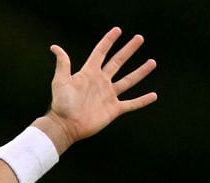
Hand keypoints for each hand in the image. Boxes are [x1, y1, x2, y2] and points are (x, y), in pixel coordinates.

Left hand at [37, 27, 157, 147]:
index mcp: (89, 72)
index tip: (118, 30)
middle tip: (140, 38)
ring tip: (152, 62)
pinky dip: (142, 100)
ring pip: (128, 80)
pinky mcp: (113, 109)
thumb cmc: (61, 103)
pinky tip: (154, 95)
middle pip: (118, 62)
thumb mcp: (60, 81)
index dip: (109, 41)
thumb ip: (63, 64)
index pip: (101, 52)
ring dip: (140, 71)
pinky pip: (131, 104)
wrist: (66, 125)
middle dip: (129, 50)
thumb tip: (55, 47)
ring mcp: (109, 95)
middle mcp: (101, 81)